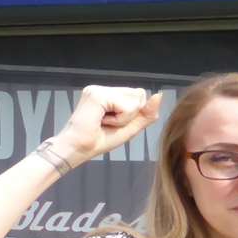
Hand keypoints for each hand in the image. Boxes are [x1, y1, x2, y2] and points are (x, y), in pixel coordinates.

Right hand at [49, 85, 163, 167]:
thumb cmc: (100, 140)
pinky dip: (120, 119)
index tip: (115, 122)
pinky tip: (102, 121)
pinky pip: (126, 106)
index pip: (139, 96)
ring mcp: (98, 89)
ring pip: (134, 100)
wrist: (79, 148)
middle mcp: (103, 88)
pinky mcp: (97, 95)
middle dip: (131, 115)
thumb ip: (146, 113)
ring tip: (105, 122)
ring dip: (125, 118)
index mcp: (110, 94)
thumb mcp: (130, 127)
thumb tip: (159, 95)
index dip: (134, 113)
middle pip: (139, 95)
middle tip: (109, 123)